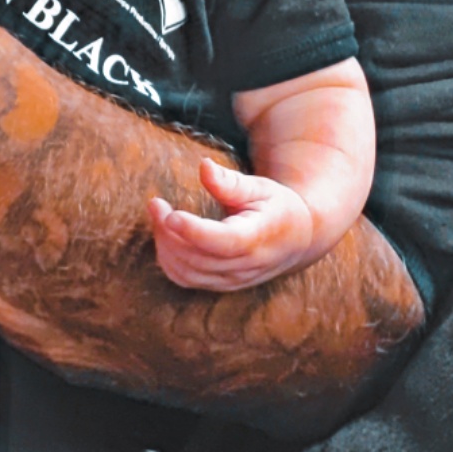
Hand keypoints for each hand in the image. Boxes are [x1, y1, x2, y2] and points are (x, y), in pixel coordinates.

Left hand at [148, 155, 317, 290]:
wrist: (296, 240)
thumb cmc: (275, 207)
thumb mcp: (261, 187)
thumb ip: (230, 182)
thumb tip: (203, 166)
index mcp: (259, 238)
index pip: (224, 242)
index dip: (195, 231)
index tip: (171, 214)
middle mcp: (246, 265)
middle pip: (198, 258)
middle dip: (169, 232)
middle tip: (156, 203)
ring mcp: (233, 280)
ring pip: (188, 273)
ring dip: (165, 246)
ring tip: (159, 215)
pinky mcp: (221, 285)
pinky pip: (186, 280)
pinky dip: (169, 260)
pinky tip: (166, 236)